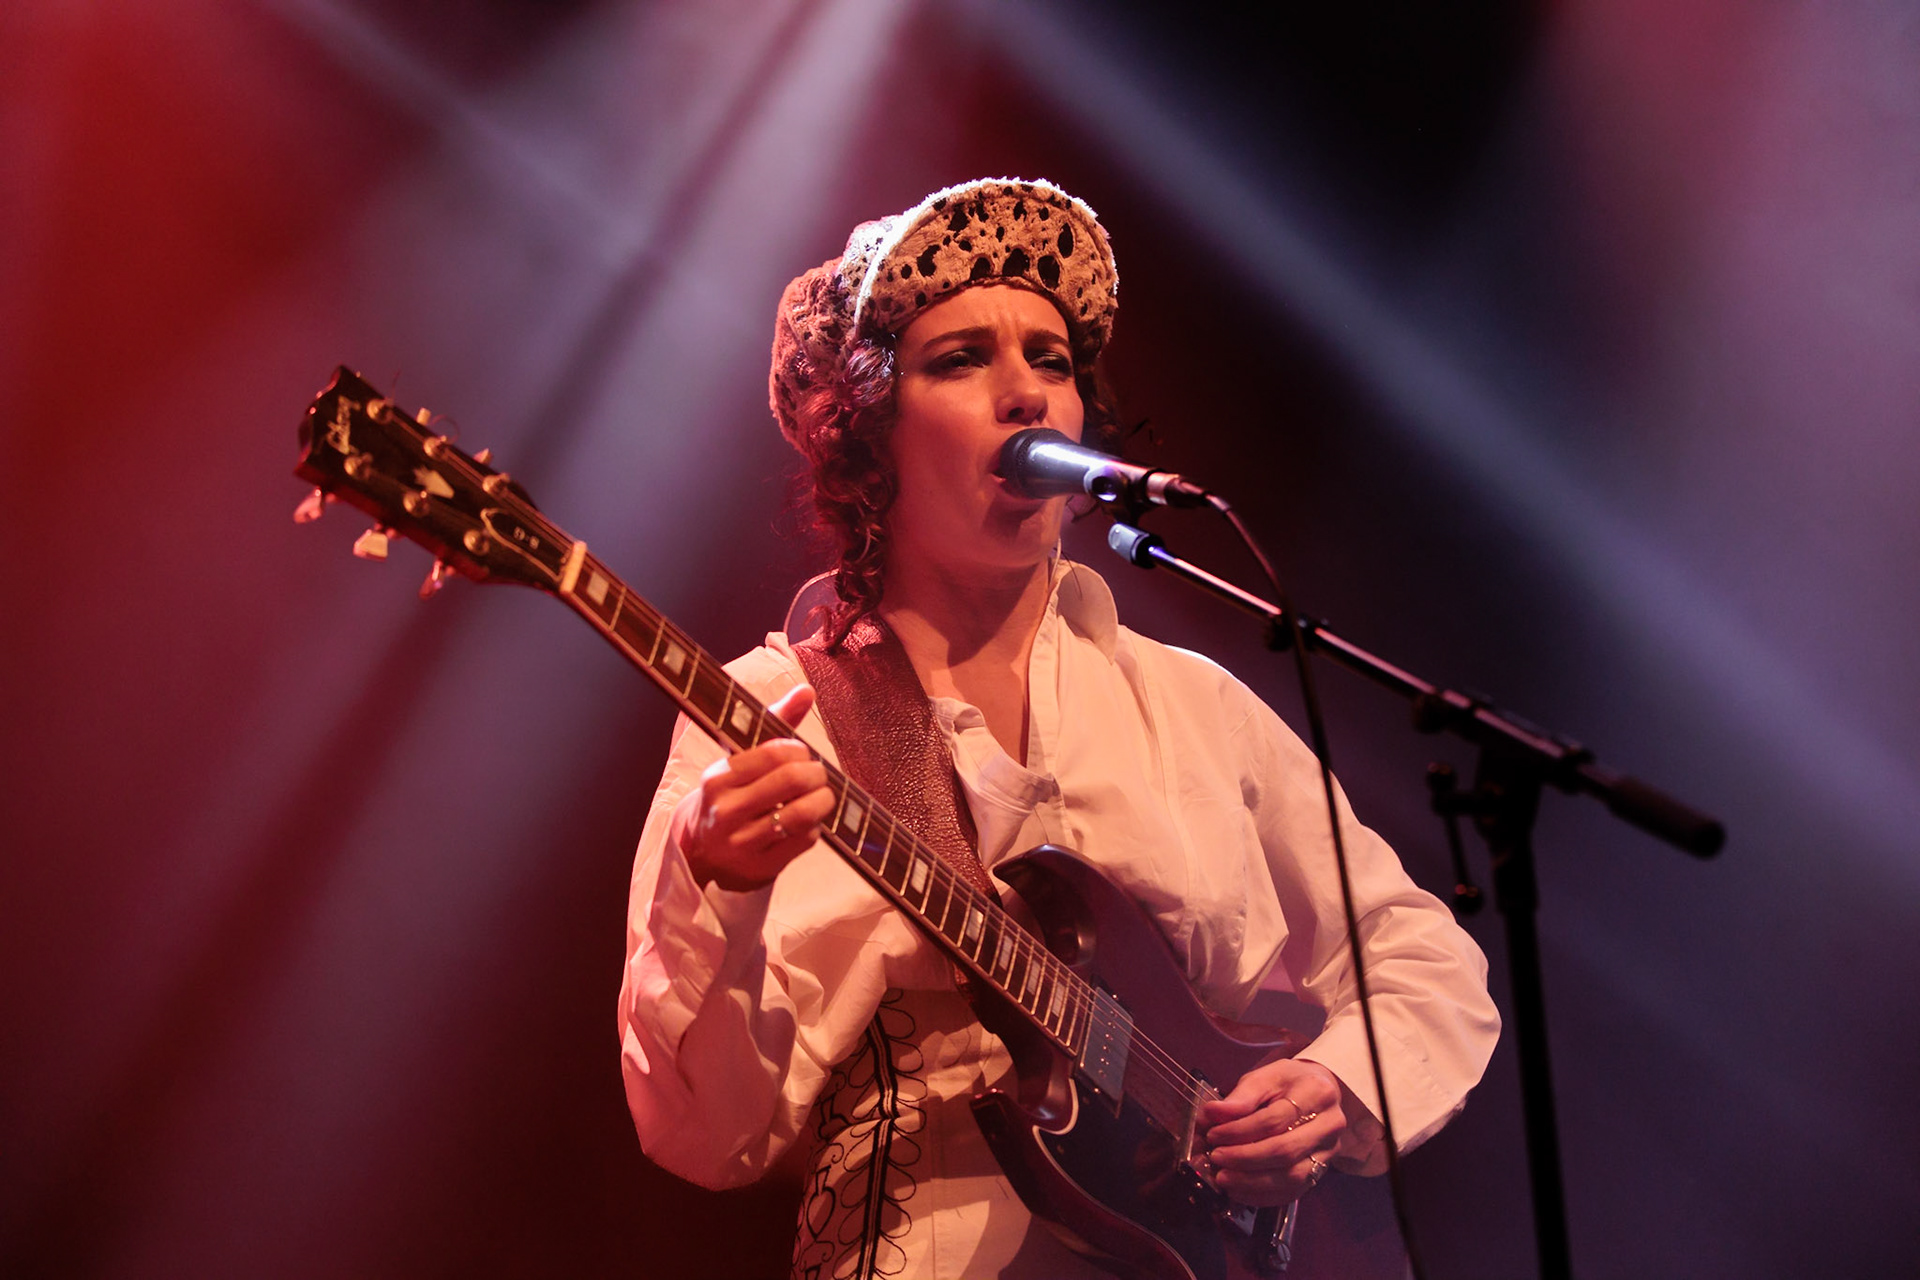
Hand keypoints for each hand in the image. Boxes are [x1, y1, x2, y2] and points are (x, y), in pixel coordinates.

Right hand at [679, 684, 834, 890]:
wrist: (702, 850)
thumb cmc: (731, 794)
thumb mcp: (742, 758)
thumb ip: (774, 721)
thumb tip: (807, 690)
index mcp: (718, 778)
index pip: (773, 753)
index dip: (799, 751)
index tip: (803, 754)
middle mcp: (725, 811)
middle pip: (790, 782)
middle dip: (816, 774)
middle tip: (819, 775)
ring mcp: (741, 843)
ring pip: (801, 814)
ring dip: (822, 801)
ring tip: (822, 796)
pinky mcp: (760, 868)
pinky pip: (803, 840)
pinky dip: (816, 827)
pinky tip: (809, 821)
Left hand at [1197, 1058, 1345, 1205]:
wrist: (1318, 1093)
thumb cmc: (1289, 1083)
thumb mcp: (1265, 1077)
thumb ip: (1241, 1097)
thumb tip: (1212, 1113)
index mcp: (1316, 1094)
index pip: (1275, 1119)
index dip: (1240, 1131)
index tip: (1213, 1134)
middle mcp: (1330, 1125)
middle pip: (1285, 1151)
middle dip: (1245, 1158)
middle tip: (1216, 1157)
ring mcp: (1329, 1152)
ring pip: (1292, 1177)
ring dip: (1252, 1182)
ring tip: (1224, 1177)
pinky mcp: (1322, 1172)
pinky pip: (1293, 1192)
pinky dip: (1263, 1196)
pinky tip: (1239, 1190)